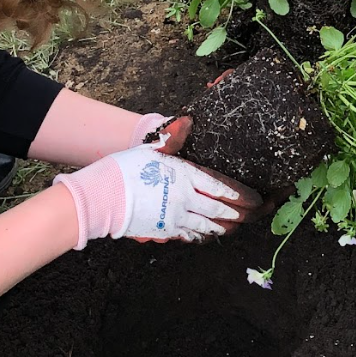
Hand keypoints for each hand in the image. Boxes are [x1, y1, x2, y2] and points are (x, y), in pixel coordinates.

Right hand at [53, 120, 259, 245]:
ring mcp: (175, 217)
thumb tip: (187, 121)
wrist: (102, 197)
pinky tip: (208, 235)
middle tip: (253, 215)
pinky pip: (189, 235)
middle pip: (219, 208)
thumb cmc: (124, 169)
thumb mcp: (151, 149)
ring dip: (224, 226)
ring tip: (236, 226)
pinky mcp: (164, 230)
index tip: (254, 198)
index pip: (219, 186)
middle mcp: (184, 198)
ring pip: (208, 225)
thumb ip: (173, 138)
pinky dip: (202, 235)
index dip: (239, 194)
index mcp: (184, 175)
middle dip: (239, 213)